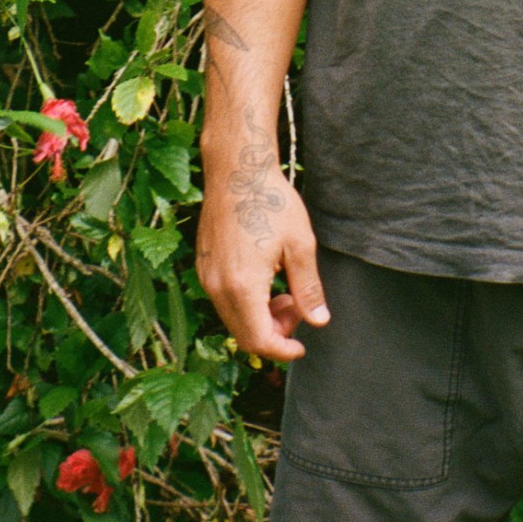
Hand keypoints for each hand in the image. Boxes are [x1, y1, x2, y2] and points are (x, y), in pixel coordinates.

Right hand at [195, 149, 329, 363]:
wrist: (237, 171)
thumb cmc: (271, 202)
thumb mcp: (300, 245)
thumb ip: (308, 289)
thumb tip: (319, 321)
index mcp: (242, 286)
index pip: (259, 340)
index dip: (283, 350)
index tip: (301, 347)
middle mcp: (218, 287)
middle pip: (244, 334)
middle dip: (274, 332)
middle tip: (297, 307)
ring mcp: (207, 276)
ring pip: (233, 318)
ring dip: (260, 317)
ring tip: (284, 291)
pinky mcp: (204, 266)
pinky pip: (224, 300)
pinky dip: (245, 303)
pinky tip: (265, 278)